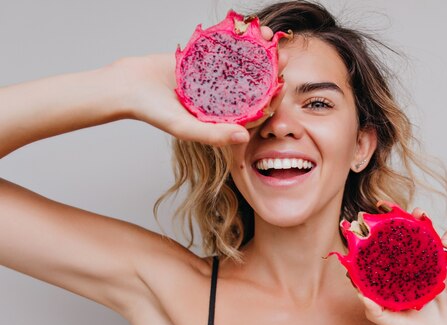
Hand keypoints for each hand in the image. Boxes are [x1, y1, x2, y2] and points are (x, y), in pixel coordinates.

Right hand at [110, 26, 282, 145]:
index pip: (254, 112)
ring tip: (268, 37)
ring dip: (257, 51)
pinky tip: (247, 28)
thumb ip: (212, 134)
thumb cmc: (153, 111)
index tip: (282, 85)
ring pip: (242, 64)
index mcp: (222, 119)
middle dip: (269, 71)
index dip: (271, 100)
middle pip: (253, 86)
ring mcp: (214, 78)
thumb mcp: (184, 127)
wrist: (127, 85)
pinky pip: (224, 49)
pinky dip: (236, 38)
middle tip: (281, 57)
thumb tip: (244, 137)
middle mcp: (222, 100)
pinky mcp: (204, 60)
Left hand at [360, 209, 446, 324]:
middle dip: (421, 220)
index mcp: (414, 275)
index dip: (399, 227)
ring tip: (440, 240)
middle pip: (429, 235)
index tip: (385, 211)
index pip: (406, 244)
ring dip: (446, 232)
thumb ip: (377, 311)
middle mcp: (433, 269)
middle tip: (414, 214)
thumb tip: (359, 293)